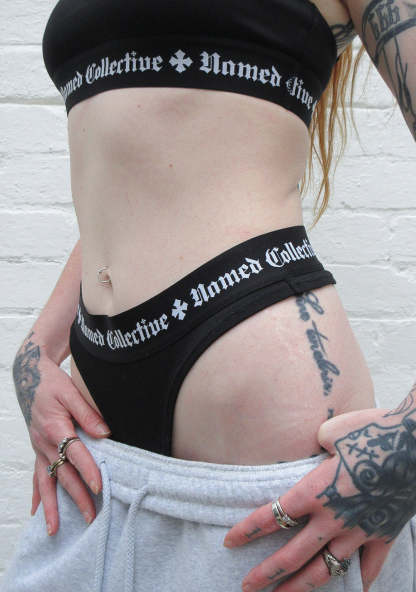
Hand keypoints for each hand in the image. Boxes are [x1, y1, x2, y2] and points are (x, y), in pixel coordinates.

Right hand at [13, 331, 111, 535]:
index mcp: (55, 427)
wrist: (30, 376)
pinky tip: (36, 512)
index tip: (99, 487)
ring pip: (45, 482)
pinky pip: (36, 476)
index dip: (87, 470)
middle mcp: (44, 442)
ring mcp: (38, 448)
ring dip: (52, 506)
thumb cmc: (52, 383)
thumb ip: (88, 413)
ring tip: (55, 529)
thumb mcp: (71, 392)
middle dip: (76, 497)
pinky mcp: (37, 449)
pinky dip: (36, 495)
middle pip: (62, 474)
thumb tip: (105, 433)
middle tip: (90, 517)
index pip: (75, 453)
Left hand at [223, 404, 415, 591]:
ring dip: (302, 587)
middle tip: (246, 586)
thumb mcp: (331, 432)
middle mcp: (333, 518)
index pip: (273, 516)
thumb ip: (315, 447)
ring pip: (326, 569)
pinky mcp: (385, 534)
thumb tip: (316, 449)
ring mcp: (360, 531)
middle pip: (293, 554)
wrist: (414, 443)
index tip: (230, 542)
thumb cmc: (370, 431)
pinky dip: (361, 582)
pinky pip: (370, 567)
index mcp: (315, 492)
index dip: (248, 530)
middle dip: (267, 573)